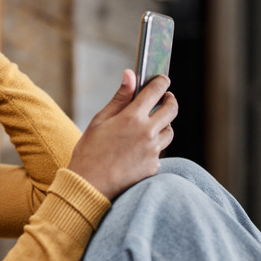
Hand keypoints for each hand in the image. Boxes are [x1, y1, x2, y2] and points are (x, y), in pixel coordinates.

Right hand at [67, 70, 177, 199]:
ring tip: (152, 125)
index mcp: (132, 117)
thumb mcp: (100, 120)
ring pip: (169, 131)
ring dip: (163, 124)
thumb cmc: (89, 151)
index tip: (162, 80)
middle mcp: (147, 133)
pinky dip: (153, 147)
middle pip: (171, 109)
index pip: (156, 91)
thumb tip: (130, 74)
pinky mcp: (153, 167)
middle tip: (165, 99)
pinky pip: (160, 151)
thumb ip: (119, 98)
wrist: (89, 186)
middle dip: (170, 100)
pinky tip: (139, 149)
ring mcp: (153, 151)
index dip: (161, 82)